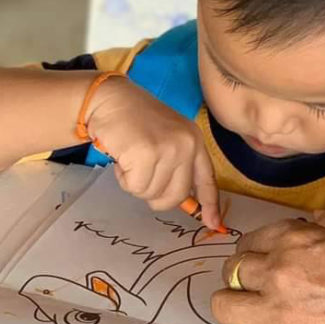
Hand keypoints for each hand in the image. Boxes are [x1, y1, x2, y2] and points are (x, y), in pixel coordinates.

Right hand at [84, 77, 220, 226]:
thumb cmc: (136, 122)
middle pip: (176, 196)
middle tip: (141, 174)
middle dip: (154, 194)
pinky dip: (124, 177)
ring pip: (151, 193)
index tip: (212, 223)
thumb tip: (187, 203)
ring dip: (135, 182)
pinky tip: (122, 156)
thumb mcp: (167, 139)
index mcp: (194, 141)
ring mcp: (168, 149)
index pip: (206, 179)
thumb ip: (177, 166)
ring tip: (131, 157)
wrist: (111, 100)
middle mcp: (187, 145)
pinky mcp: (146, 154)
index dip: (210, 204)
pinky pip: (134, 186)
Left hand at [212, 220, 324, 323]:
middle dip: (242, 278)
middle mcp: (280, 271)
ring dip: (239, 307)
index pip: (251, 242)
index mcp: (297, 239)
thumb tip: (286, 260)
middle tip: (258, 288)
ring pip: (225, 306)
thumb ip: (307, 252)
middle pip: (233, 271)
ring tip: (258, 313)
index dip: (256, 254)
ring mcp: (277, 314)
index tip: (262, 263)